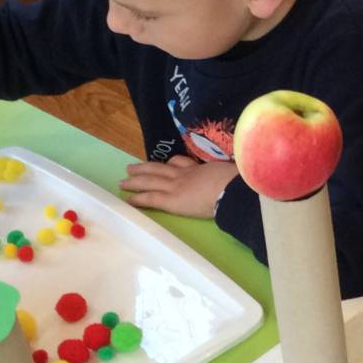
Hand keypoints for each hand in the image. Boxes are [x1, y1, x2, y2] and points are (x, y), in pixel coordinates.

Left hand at [120, 157, 238, 218]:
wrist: (234, 190)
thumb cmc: (238, 183)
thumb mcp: (232, 172)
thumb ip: (227, 174)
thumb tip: (237, 176)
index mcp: (200, 168)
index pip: (181, 163)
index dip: (171, 163)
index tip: (166, 163)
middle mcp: (184, 174)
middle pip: (160, 169)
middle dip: (145, 168)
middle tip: (131, 168)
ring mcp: (176, 186)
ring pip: (150, 181)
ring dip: (136, 180)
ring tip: (123, 181)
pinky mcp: (172, 200)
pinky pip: (151, 198)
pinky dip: (138, 198)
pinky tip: (128, 200)